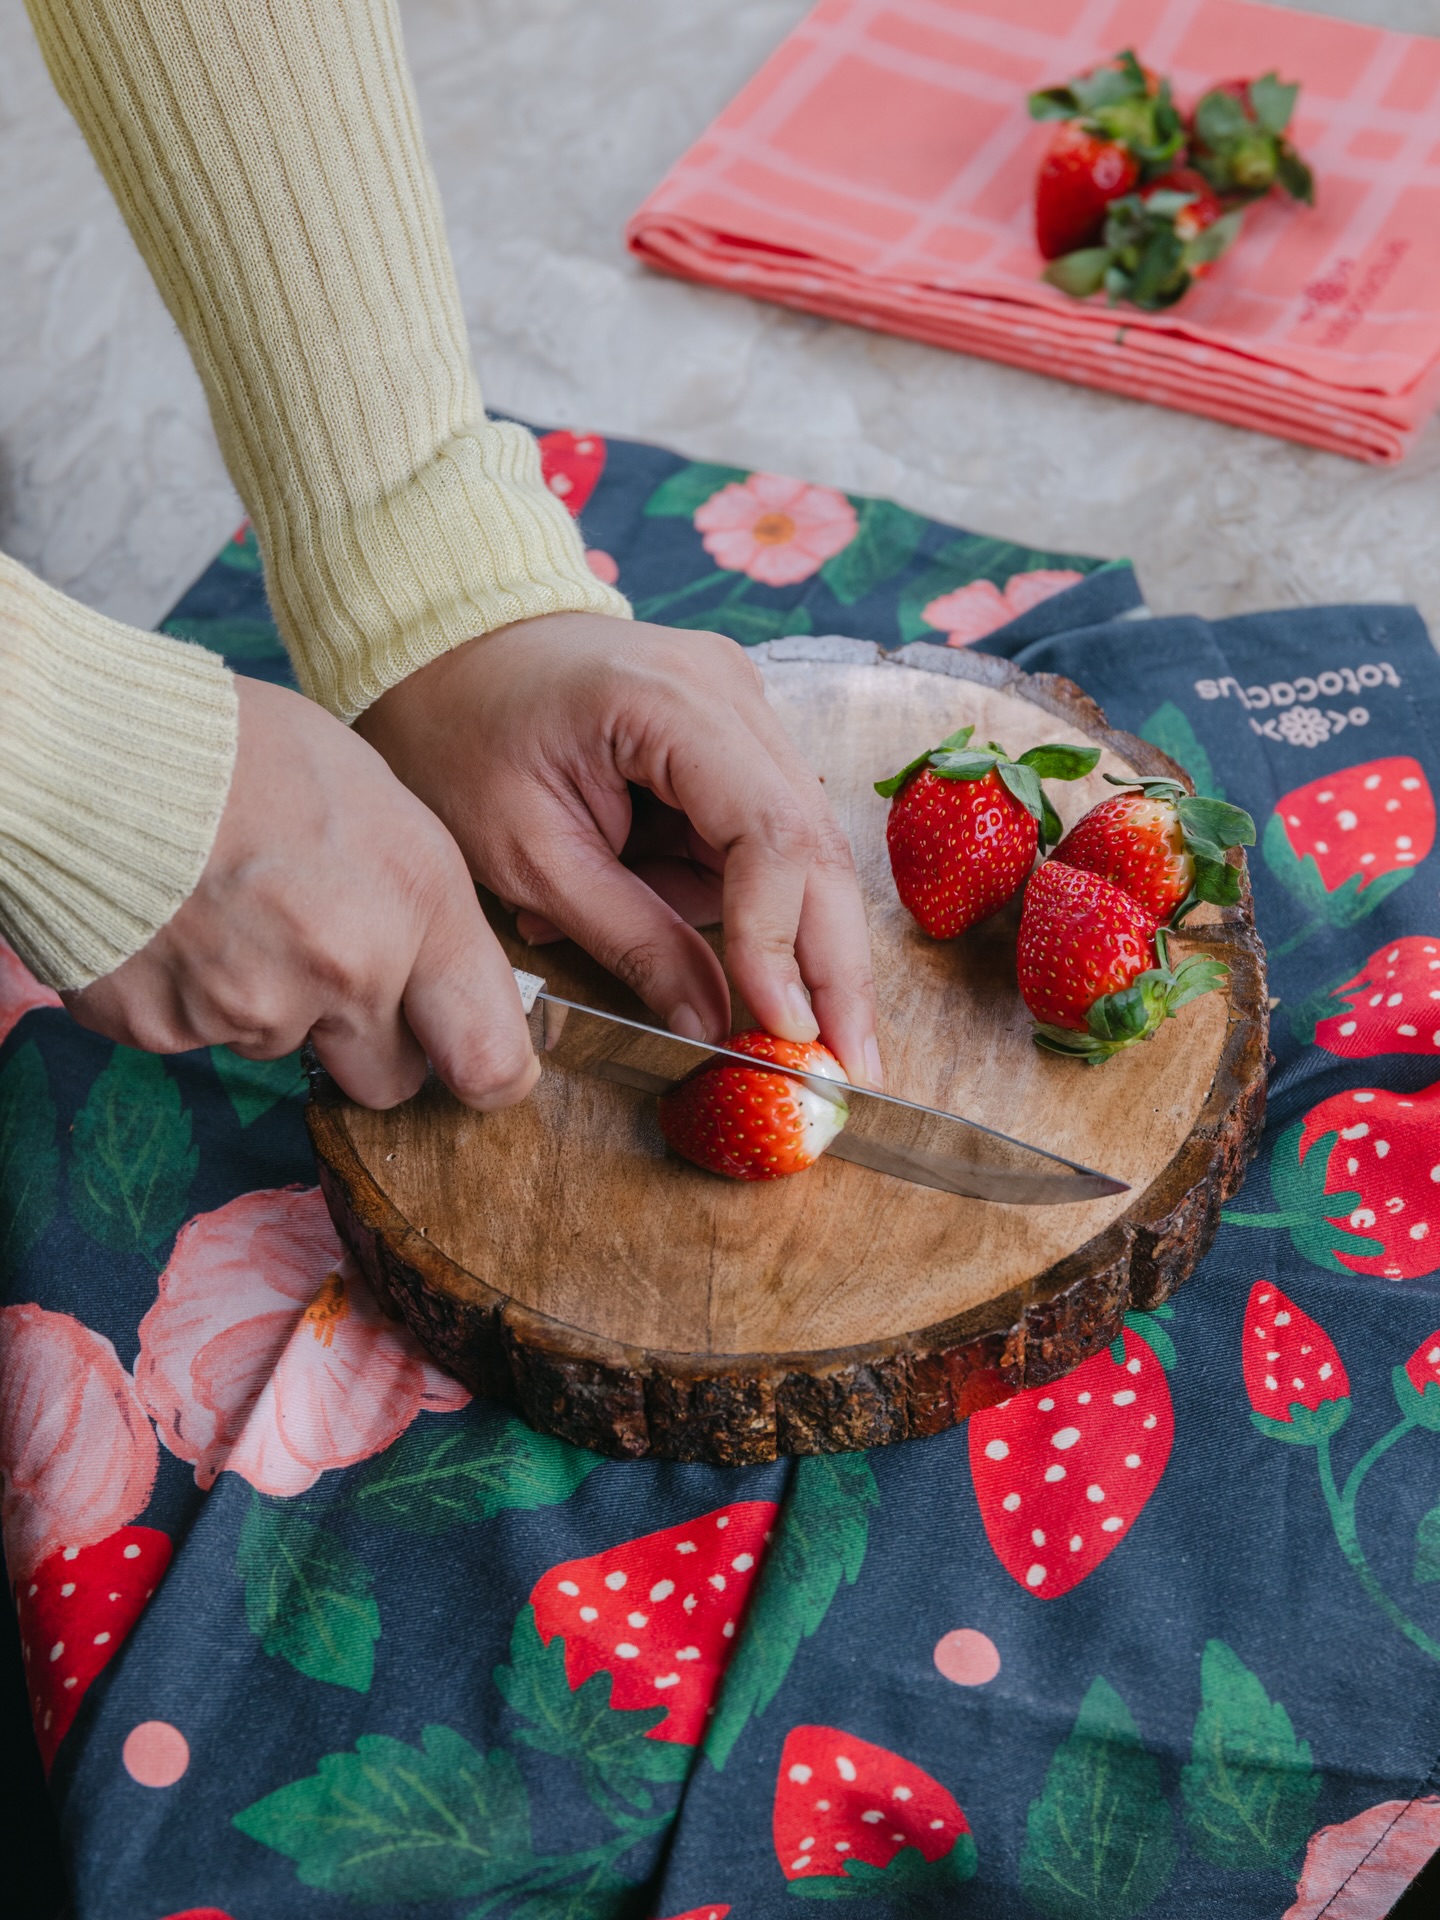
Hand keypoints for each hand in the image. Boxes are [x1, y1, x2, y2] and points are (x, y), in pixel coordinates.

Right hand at [65, 677, 537, 1110]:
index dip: (486, 1074)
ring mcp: (253, 1009)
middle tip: (332, 976)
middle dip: (370, 1045)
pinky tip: (175, 923)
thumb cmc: (243, 747)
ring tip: (230, 908)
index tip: (473, 1064)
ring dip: (268, 1002)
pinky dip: (187, 996)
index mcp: (415, 902)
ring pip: (284, 1048)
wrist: (91, 744)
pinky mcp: (165, 1029)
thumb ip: (418, 901)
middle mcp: (348, 970)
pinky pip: (195, 1036)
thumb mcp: (378, 799)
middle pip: (389, 1082)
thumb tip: (439, 969)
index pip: (490, 1059)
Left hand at [353, 614, 881, 1085]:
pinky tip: (635, 872)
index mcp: (672, 702)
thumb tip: (714, 1026)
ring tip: (615, 895)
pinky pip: (758, 835)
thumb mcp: (529, 857)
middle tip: (854, 1066)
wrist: (444, 645)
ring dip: (747, 921)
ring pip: (795, 850)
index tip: (787, 1035)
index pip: (770, 835)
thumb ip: (632, 939)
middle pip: (817, 843)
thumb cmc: (463, 737)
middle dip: (834, 965)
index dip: (784, 944)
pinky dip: (723, 887)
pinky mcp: (736, 732)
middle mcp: (732, 691)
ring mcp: (742, 705)